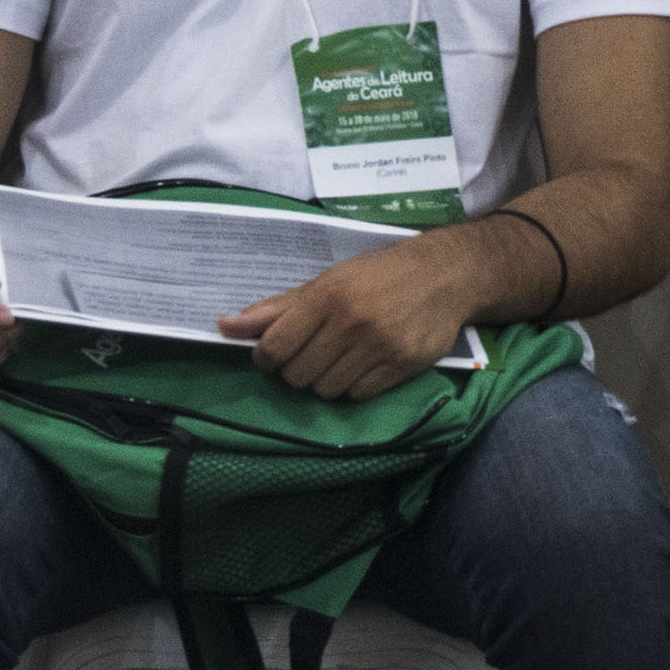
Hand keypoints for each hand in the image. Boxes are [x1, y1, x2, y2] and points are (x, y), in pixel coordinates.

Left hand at [219, 233, 474, 402]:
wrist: (444, 275)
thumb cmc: (377, 276)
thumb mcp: (326, 282)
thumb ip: (277, 308)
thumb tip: (225, 327)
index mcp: (326, 296)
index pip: (275, 347)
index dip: (266, 358)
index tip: (274, 355)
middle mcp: (350, 322)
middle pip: (298, 375)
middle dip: (298, 370)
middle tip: (313, 353)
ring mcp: (378, 347)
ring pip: (327, 390)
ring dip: (326, 380)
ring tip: (341, 358)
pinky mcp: (402, 366)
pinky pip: (358, 395)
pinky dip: (355, 387)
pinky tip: (364, 365)